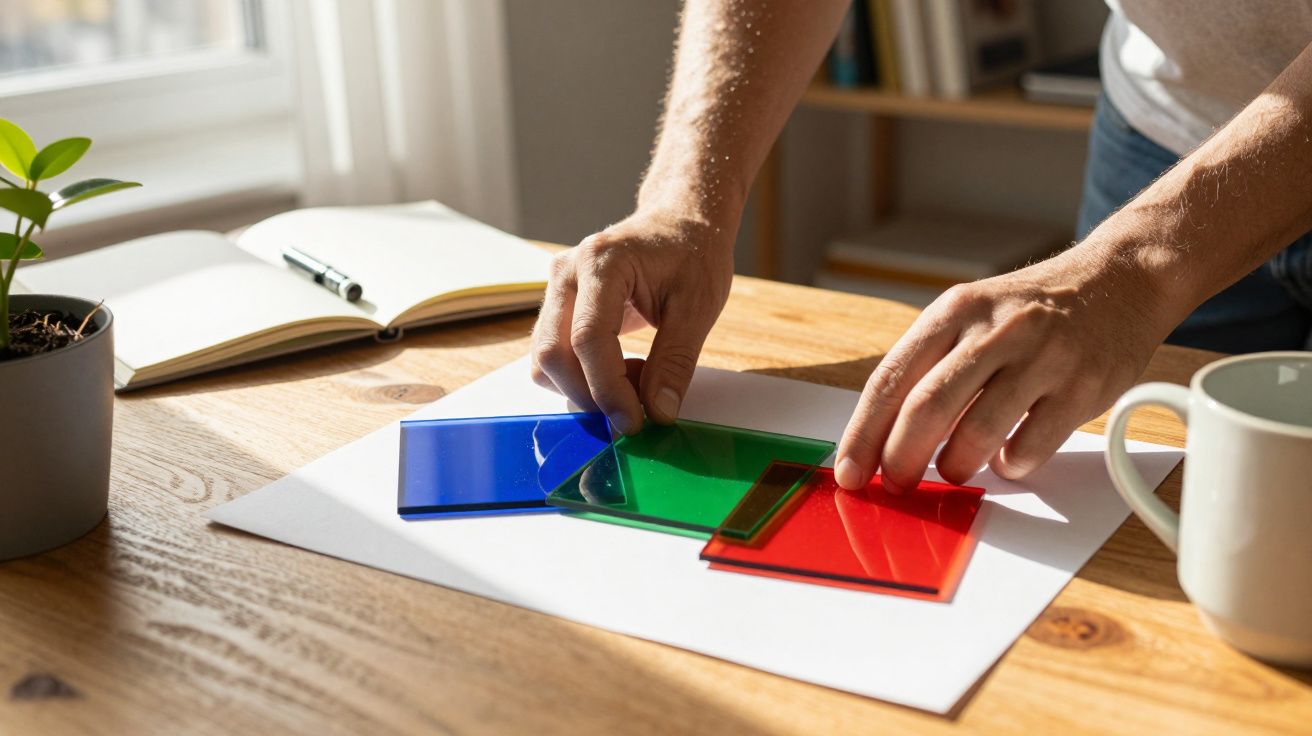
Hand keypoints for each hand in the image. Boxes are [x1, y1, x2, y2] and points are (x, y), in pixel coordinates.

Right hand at [530, 209, 734, 434]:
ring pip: (545, 360)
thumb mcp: (699, 306)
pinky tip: (622, 368)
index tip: (636, 423)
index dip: (608, 389)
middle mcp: (566, 272)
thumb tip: (658, 412)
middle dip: (591, 396)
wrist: (680, 221)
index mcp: (601, 262)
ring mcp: (555, 287)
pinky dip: (583, 377)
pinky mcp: (557, 305)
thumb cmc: (693, 254)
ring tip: (637, 378)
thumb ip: (676, 361)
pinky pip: (554, 354)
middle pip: (553, 354)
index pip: (588, 339)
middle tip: (638, 411)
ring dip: (585, 388)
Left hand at [834, 249, 1173, 491]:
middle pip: (928, 407)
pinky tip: (1006, 458)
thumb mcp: (971, 314)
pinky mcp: (1083, 386)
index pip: (891, 379)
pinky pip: (1032, 445)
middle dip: (901, 458)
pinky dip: (1010, 465)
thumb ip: (930, 365)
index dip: (863, 433)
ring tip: (954, 471)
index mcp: (954, 310)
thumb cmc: (1031, 310)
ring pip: (979, 431)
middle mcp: (995, 329)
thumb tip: (880, 436)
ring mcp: (1042, 356)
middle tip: (895, 485)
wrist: (1120, 280)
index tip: (849, 471)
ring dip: (957, 465)